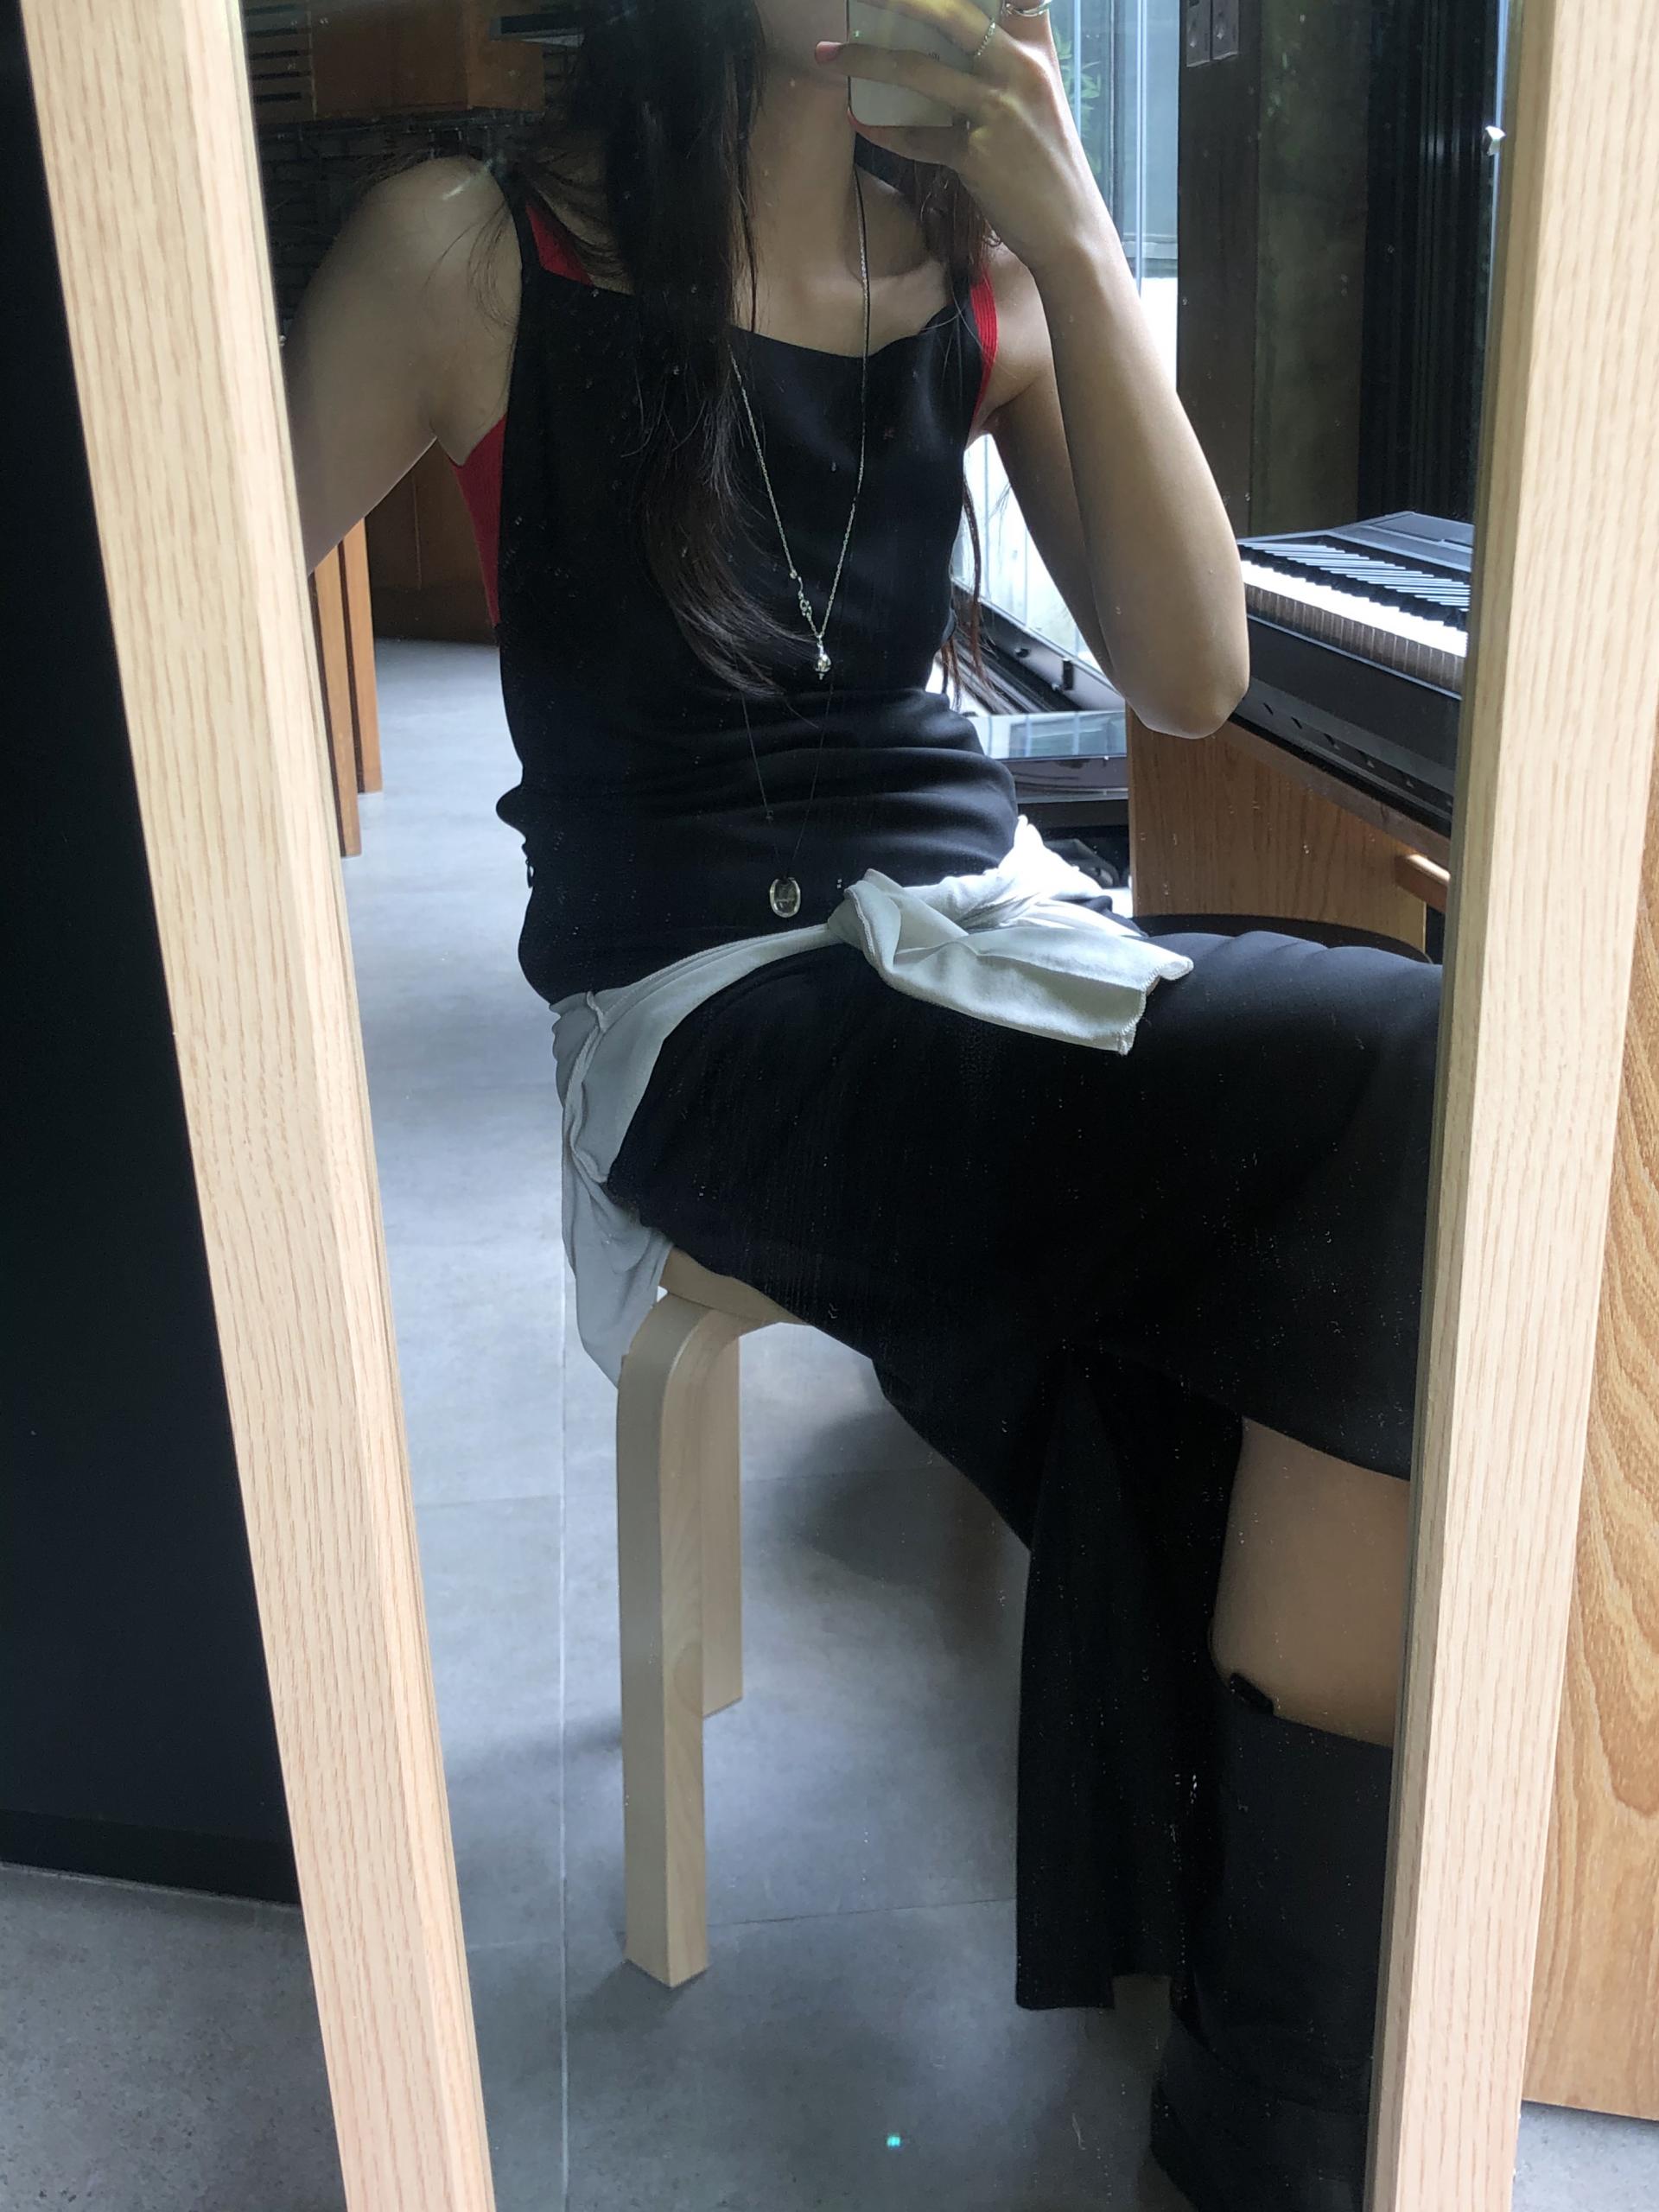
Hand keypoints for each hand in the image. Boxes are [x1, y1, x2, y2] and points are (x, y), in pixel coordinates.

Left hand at [815, 1, 1112, 282]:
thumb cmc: (1046, 162)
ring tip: (829, 56)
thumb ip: (1003, 61)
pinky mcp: (977, 155)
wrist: (1068, 227)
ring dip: (866, 61)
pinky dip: (883, 130)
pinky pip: (917, 137)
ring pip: (919, 71)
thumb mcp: (1038, 96)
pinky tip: (859, 119)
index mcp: (1034, 49)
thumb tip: (945, 42)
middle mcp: (1019, 69)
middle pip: (952, 14)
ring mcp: (998, 111)